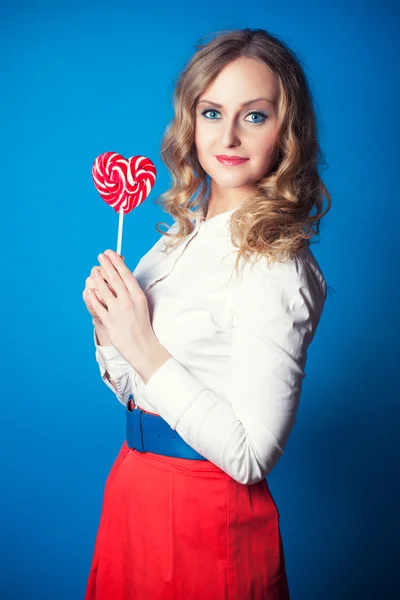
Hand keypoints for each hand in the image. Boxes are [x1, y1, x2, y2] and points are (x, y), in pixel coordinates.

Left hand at [87, 250, 156, 370]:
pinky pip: (97, 305)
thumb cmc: (142, 325)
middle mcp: (127, 301)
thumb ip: (132, 292)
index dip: (117, 262)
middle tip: (100, 256)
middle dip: (106, 265)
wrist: (142, 346)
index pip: (125, 274)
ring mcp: (117, 311)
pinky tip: (89, 289)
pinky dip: (92, 296)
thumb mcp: (141, 304)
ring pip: (103, 290)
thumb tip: (122, 276)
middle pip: (114, 279)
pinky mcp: (108, 321)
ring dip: (97, 278)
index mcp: (137, 296)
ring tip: (94, 271)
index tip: (111, 253)